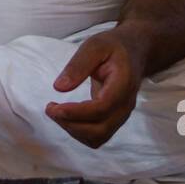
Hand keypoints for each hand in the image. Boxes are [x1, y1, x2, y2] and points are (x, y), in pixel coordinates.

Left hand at [45, 26, 147, 148]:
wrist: (133, 53)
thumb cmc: (113, 47)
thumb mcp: (94, 46)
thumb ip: (78, 65)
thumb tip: (58, 87)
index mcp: (123, 84)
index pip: (101, 108)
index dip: (76, 112)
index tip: (53, 107)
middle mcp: (125, 105)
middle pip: (100, 130)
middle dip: (71, 124)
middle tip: (51, 109)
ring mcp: (121, 115)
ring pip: (98, 137)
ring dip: (73, 130)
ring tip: (57, 112)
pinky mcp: (114, 120)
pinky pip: (97, 136)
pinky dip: (79, 132)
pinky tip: (67, 116)